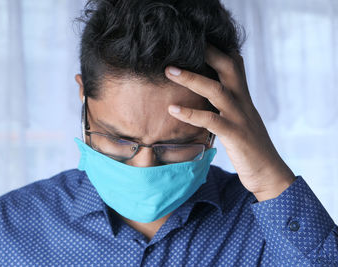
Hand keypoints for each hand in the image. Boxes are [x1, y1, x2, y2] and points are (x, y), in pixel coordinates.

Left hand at [165, 45, 294, 201]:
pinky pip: (212, 120)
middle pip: (228, 68)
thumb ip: (224, 105)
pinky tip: (173, 109)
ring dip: (191, 78)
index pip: (234, 64)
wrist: (268, 172)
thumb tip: (204, 95)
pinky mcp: (235, 135)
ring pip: (216, 90)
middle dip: (206, 53)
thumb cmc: (248, 146)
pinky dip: (191, 113)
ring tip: (169, 71)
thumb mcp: (238, 119)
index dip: (217, 49)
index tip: (195, 39)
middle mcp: (243, 102)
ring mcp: (240, 118)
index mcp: (242, 97)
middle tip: (179, 47)